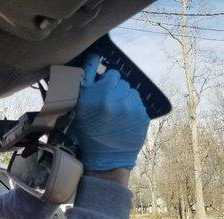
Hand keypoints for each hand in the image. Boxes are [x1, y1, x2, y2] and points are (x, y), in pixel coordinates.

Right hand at [68, 53, 149, 170]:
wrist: (106, 159)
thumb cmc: (89, 132)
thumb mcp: (80, 106)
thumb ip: (86, 80)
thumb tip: (95, 55)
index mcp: (99, 94)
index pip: (112, 74)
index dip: (107, 83)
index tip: (103, 93)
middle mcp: (116, 98)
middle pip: (123, 83)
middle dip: (116, 91)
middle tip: (109, 106)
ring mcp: (132, 107)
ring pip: (132, 92)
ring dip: (126, 99)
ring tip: (118, 114)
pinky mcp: (143, 116)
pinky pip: (139, 104)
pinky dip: (133, 110)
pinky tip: (125, 121)